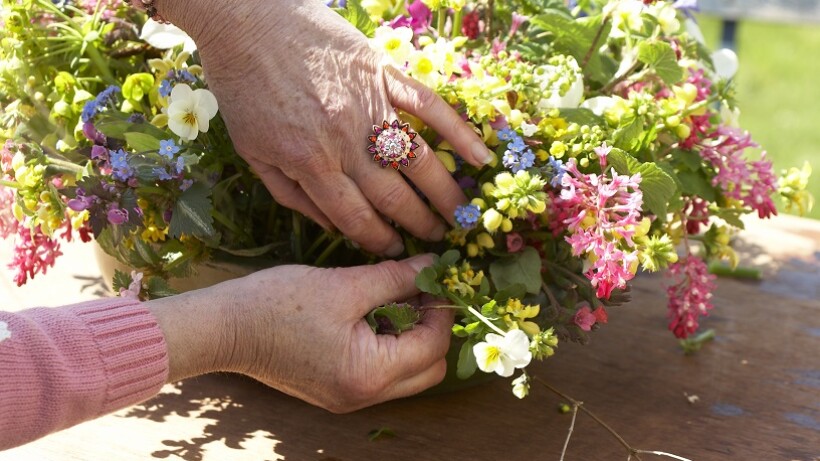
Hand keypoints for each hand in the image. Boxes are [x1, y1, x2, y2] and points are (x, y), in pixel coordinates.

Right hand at [148, 254, 454, 412]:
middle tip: (419, 290)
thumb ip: (396, 277)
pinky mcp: (335, 389)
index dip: (441, 310)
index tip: (435, 277)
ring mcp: (348, 397)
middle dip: (432, 329)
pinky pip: (378, 372)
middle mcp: (363, 396)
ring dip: (410, 336)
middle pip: (427, 369)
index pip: (433, 347)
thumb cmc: (277, 304)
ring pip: (405, 373)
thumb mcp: (345, 285)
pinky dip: (386, 344)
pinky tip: (372, 311)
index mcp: (369, 374)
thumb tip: (432, 265)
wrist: (223, 329)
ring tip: (395, 296)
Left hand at [160, 0, 493, 255]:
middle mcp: (346, 141)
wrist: (246, 21)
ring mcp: (370, 106)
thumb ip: (289, 194)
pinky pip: (429, 107)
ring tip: (461, 216)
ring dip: (443, 193)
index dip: (379, 240)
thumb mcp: (251, 151)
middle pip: (393, 196)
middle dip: (419, 225)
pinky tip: (480, 157)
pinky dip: (457, 132)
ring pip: (417, 160)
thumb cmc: (244, 89)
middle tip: (438, 240)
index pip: (355, 217)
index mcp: (310, 163)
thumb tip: (329, 226)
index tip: (396, 253)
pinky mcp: (383, 73)